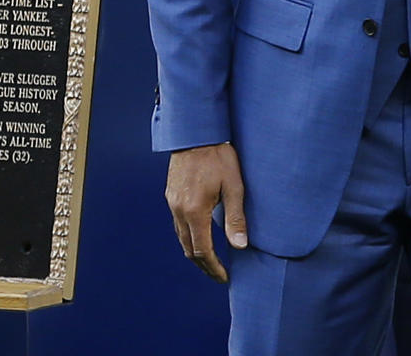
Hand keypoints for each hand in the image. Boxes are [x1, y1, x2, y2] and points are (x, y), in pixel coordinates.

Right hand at [165, 142, 248, 282]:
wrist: (195, 132)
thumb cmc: (218, 156)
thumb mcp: (234, 186)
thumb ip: (236, 218)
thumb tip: (240, 246)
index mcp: (195, 210)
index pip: (202, 250)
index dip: (213, 267)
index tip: (224, 277)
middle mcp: (179, 209)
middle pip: (188, 248)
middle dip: (203, 265)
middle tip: (218, 274)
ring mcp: (172, 202)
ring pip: (180, 237)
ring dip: (194, 252)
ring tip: (210, 259)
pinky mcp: (171, 194)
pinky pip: (177, 223)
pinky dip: (188, 236)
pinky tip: (199, 234)